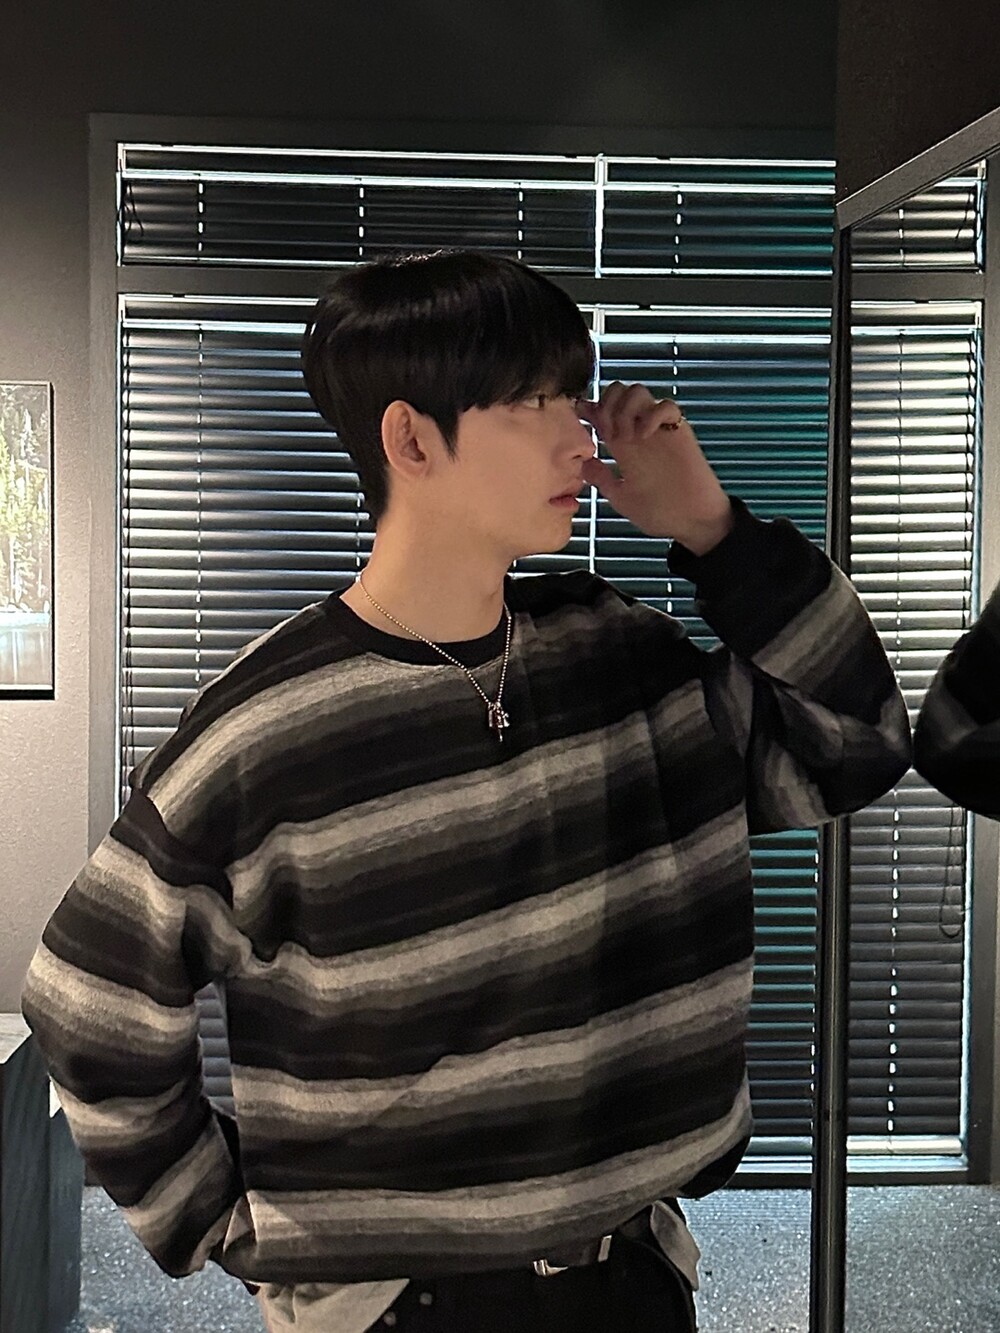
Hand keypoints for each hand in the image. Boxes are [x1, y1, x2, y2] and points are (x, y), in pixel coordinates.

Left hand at [576, 383, 733, 554]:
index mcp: (622, 448)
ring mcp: (659, 431)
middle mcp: (638, 434)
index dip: (589, 409)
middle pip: (618, 393)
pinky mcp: (680, 432)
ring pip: (638, 392)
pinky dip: (652, 414)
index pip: (602, 412)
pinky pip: (667, 406)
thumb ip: (603, 480)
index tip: (583, 419)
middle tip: (608, 433)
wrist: (694, 522)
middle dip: (606, 404)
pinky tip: (644, 435)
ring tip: (626, 436)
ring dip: (626, 407)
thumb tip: (585, 462)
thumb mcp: (622, 498)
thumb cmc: (661, 513)